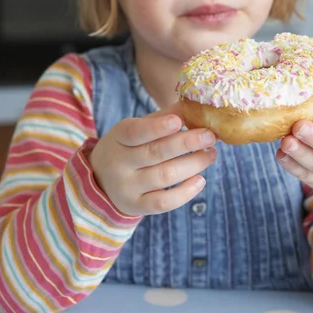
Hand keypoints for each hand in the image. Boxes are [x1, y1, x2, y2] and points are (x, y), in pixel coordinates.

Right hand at [88, 103, 216, 215]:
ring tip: (211, 154)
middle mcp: (120, 163)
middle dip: (187, 143)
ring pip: (164, 177)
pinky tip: (201, 180)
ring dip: (193, 164)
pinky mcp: (136, 206)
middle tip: (210, 136)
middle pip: (155, 153)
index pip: (135, 132)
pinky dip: (185, 193)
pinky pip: (163, 202)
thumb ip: (161, 118)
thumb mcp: (135, 128)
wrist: (101, 180)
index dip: (157, 127)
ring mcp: (127, 187)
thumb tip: (193, 106)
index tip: (179, 121)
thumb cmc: (127, 147)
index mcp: (118, 137)